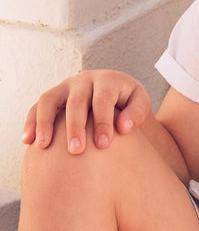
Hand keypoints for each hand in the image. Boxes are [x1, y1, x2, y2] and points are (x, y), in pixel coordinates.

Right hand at [23, 70, 151, 153]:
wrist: (112, 89)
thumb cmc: (127, 101)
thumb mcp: (139, 102)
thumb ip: (137, 113)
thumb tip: (123, 128)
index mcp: (107, 80)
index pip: (103, 100)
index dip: (103, 122)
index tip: (103, 145)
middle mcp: (83, 80)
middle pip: (75, 102)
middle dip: (75, 127)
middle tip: (76, 150)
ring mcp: (64, 87)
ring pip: (49, 100)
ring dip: (44, 123)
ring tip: (43, 146)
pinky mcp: (52, 97)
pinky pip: (36, 107)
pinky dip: (30, 122)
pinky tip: (27, 141)